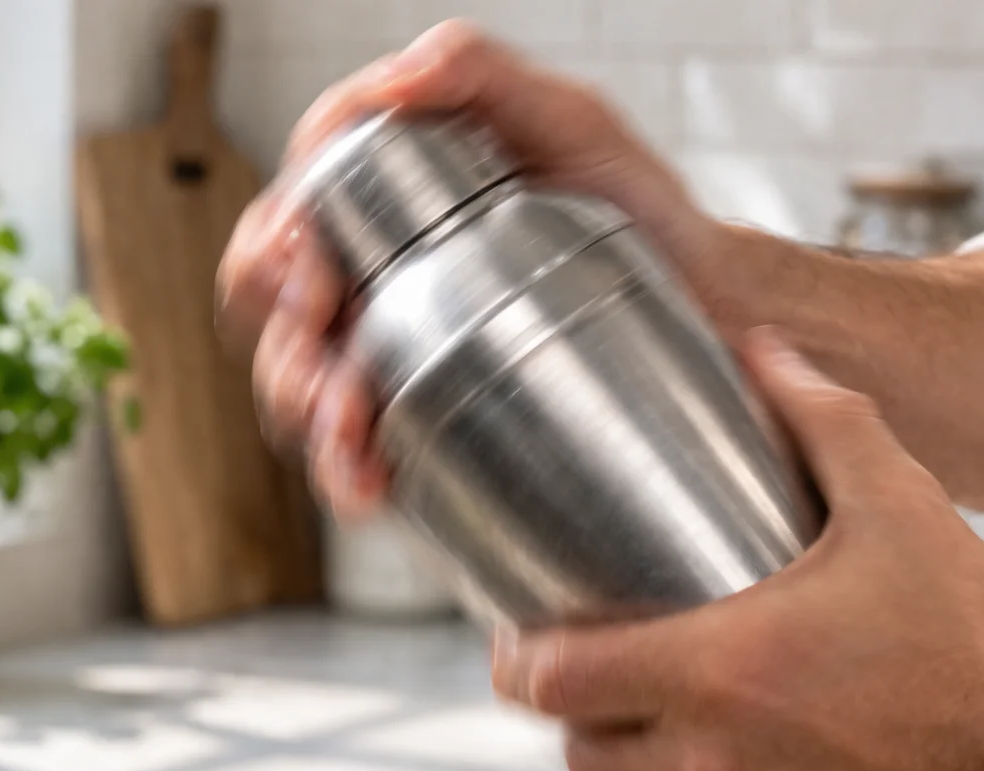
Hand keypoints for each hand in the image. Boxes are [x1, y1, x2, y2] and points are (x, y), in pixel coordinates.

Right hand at [217, 20, 727, 517]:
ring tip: (348, 437)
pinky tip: (369, 486)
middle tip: (325, 369)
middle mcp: (377, 275)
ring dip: (311, 419)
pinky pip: (365, 452)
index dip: (276, 248)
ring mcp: (398, 349)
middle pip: (278, 315)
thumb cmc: (637, 203)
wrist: (707, 300)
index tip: (305, 271)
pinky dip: (350, 473)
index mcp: (385, 200)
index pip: (291, 216)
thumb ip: (477, 72)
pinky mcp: (430, 417)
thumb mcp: (569, 118)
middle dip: (287, 347)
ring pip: (307, 390)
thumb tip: (393, 80)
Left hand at [491, 328, 983, 770]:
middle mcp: (705, 765)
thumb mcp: (903, 515)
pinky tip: (733, 763)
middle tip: (603, 660)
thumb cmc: (976, 663)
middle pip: (575, 745)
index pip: (549, 679)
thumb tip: (771, 354)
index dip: (520, 652)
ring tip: (665, 707)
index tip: (530, 628)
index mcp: (716, 672)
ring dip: (628, 755)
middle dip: (577, 704)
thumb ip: (828, 423)